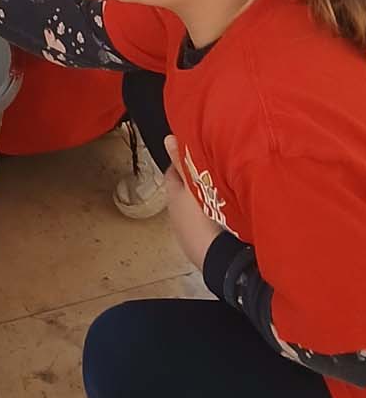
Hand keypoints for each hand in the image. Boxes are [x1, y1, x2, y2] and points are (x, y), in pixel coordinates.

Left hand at [163, 137, 220, 269]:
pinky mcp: (203, 248)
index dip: (182, 162)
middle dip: (196, 182)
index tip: (197, 154)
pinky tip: (229, 216)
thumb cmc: (205, 217)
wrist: (219, 259)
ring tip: (225, 192)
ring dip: (206, 202)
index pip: (172, 173)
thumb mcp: (195, 184)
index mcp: (173, 198)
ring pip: (196, 211)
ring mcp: (189, 235)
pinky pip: (207, 226)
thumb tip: (167, 138)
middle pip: (185, 193)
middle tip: (214, 171)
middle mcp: (176, 217)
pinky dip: (214, 219)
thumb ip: (183, 162)